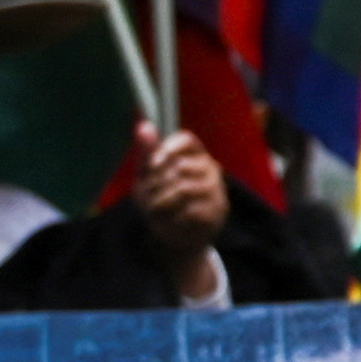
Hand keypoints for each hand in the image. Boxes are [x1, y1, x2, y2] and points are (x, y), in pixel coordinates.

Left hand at [122, 125, 226, 295]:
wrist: (175, 236)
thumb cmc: (161, 200)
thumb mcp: (147, 176)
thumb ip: (147, 151)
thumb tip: (142, 125)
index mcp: (194, 155)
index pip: (187, 139)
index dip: (169, 148)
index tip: (153, 163)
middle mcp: (210, 169)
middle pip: (181, 166)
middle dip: (157, 183)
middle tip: (150, 195)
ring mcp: (217, 190)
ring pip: (184, 188)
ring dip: (162, 201)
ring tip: (157, 209)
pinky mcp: (218, 211)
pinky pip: (191, 209)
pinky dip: (174, 216)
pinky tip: (172, 219)